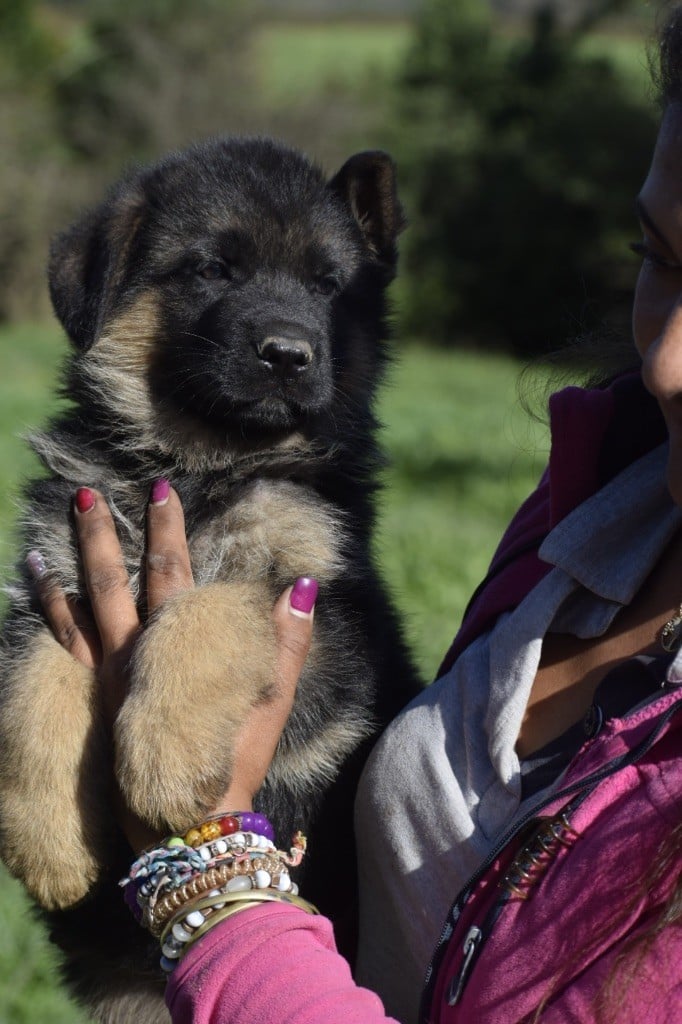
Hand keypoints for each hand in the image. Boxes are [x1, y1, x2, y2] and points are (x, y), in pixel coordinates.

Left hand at [30, 483, 314, 852]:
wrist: (186, 825)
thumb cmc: (233, 763)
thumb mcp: (268, 701)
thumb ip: (287, 641)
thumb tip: (303, 586)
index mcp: (176, 648)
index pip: (170, 573)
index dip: (166, 529)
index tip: (161, 489)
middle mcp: (134, 654)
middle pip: (112, 582)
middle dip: (101, 535)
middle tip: (86, 493)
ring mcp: (107, 678)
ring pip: (76, 611)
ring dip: (65, 568)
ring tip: (46, 537)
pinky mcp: (93, 700)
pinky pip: (62, 648)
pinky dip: (48, 615)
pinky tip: (39, 588)